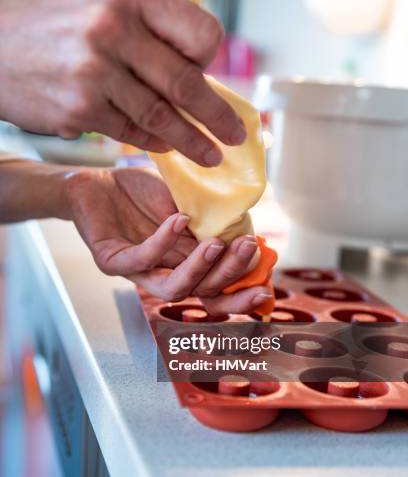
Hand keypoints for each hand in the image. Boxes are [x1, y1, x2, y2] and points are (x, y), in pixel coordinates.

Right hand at [0, 0, 245, 166]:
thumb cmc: (59, 28)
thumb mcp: (105, 4)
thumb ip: (152, 30)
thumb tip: (200, 73)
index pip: (200, 32)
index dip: (210, 59)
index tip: (210, 76)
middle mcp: (113, 28)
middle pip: (185, 82)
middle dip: (217, 116)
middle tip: (236, 136)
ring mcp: (95, 71)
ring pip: (161, 116)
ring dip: (192, 141)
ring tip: (211, 155)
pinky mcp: (80, 108)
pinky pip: (131, 132)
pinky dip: (153, 142)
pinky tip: (166, 146)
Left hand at [65, 167, 272, 313]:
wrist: (98, 178)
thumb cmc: (142, 193)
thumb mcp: (184, 201)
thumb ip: (208, 219)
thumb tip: (241, 227)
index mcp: (186, 263)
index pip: (217, 291)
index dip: (240, 298)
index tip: (265, 291)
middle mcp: (165, 273)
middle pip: (202, 293)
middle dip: (229, 275)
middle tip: (247, 247)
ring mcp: (138, 272)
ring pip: (173, 289)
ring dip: (199, 269)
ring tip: (216, 244)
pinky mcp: (112, 261)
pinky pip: (141, 259)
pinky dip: (163, 241)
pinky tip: (179, 220)